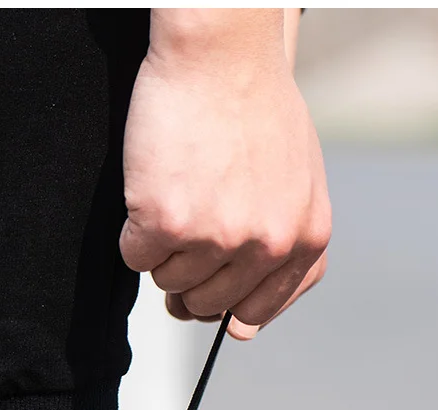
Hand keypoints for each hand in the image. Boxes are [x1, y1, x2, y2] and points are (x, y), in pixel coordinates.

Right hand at [119, 10, 330, 339]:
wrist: (222, 52)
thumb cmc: (257, 108)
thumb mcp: (298, 184)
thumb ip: (282, 253)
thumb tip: (243, 329)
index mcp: (304, 238)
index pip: (259, 308)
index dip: (227, 305)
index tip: (209, 291)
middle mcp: (266, 244)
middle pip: (207, 303)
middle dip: (189, 277)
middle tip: (186, 228)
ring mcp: (217, 236)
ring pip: (168, 282)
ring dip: (162, 249)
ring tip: (176, 194)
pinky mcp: (167, 221)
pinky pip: (135, 257)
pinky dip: (133, 232)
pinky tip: (151, 189)